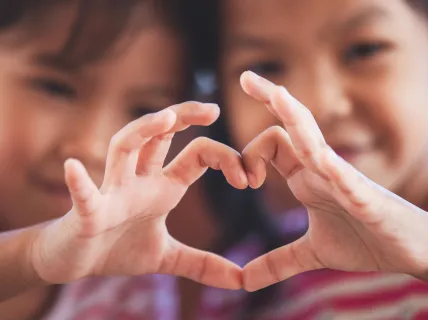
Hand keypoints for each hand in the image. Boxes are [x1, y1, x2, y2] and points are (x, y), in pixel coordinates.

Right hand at [31, 102, 247, 289]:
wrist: (76, 262)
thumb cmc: (118, 248)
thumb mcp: (168, 257)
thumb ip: (202, 263)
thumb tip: (241, 281)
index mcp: (162, 186)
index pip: (195, 156)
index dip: (223, 158)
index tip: (247, 178)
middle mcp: (139, 180)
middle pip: (160, 135)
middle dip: (183, 116)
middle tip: (213, 108)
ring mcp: (112, 192)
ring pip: (124, 148)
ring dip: (143, 131)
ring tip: (166, 118)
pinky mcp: (87, 213)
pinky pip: (83, 195)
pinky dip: (78, 183)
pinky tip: (73, 167)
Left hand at [239, 71, 427, 290]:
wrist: (410, 249)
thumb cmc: (364, 240)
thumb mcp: (311, 254)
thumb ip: (277, 262)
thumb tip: (243, 280)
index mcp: (306, 177)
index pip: (273, 146)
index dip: (249, 157)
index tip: (243, 181)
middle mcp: (321, 169)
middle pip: (293, 126)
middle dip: (270, 99)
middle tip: (245, 76)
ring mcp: (343, 179)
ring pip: (316, 140)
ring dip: (295, 117)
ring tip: (276, 93)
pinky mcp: (366, 198)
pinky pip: (347, 178)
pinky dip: (333, 170)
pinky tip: (321, 160)